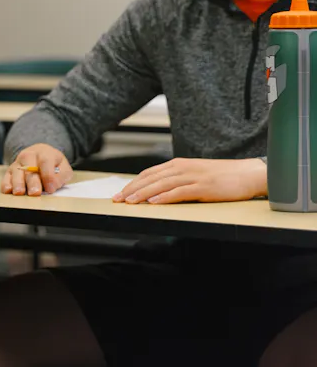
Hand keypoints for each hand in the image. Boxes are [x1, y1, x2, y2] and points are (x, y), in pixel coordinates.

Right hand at [0, 144, 71, 195]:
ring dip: (18, 183)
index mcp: (45, 153)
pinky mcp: (10, 170)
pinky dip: (6, 183)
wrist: (40, 154)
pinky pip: (7, 176)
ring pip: (17, 171)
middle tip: (35, 193)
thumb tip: (53, 185)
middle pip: (29, 167)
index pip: (45, 161)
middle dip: (32, 181)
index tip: (50, 189)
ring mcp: (18, 162)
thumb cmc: (53, 164)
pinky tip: (8, 190)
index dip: (48, 176)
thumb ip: (62, 175)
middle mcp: (30, 155)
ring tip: (20, 192)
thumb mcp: (63, 167)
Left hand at [113, 157, 266, 203]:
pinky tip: (154, 202)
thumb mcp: (194, 173)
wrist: (249, 173)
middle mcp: (183, 168)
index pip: (149, 173)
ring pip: (162, 185)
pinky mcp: (204, 187)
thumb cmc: (222, 176)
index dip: (132, 183)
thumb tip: (157, 190)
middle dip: (132, 189)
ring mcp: (193, 176)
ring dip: (143, 194)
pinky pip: (180, 192)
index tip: (119, 194)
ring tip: (130, 202)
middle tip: (117, 200)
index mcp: (178, 164)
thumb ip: (177, 179)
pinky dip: (165, 197)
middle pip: (151, 179)